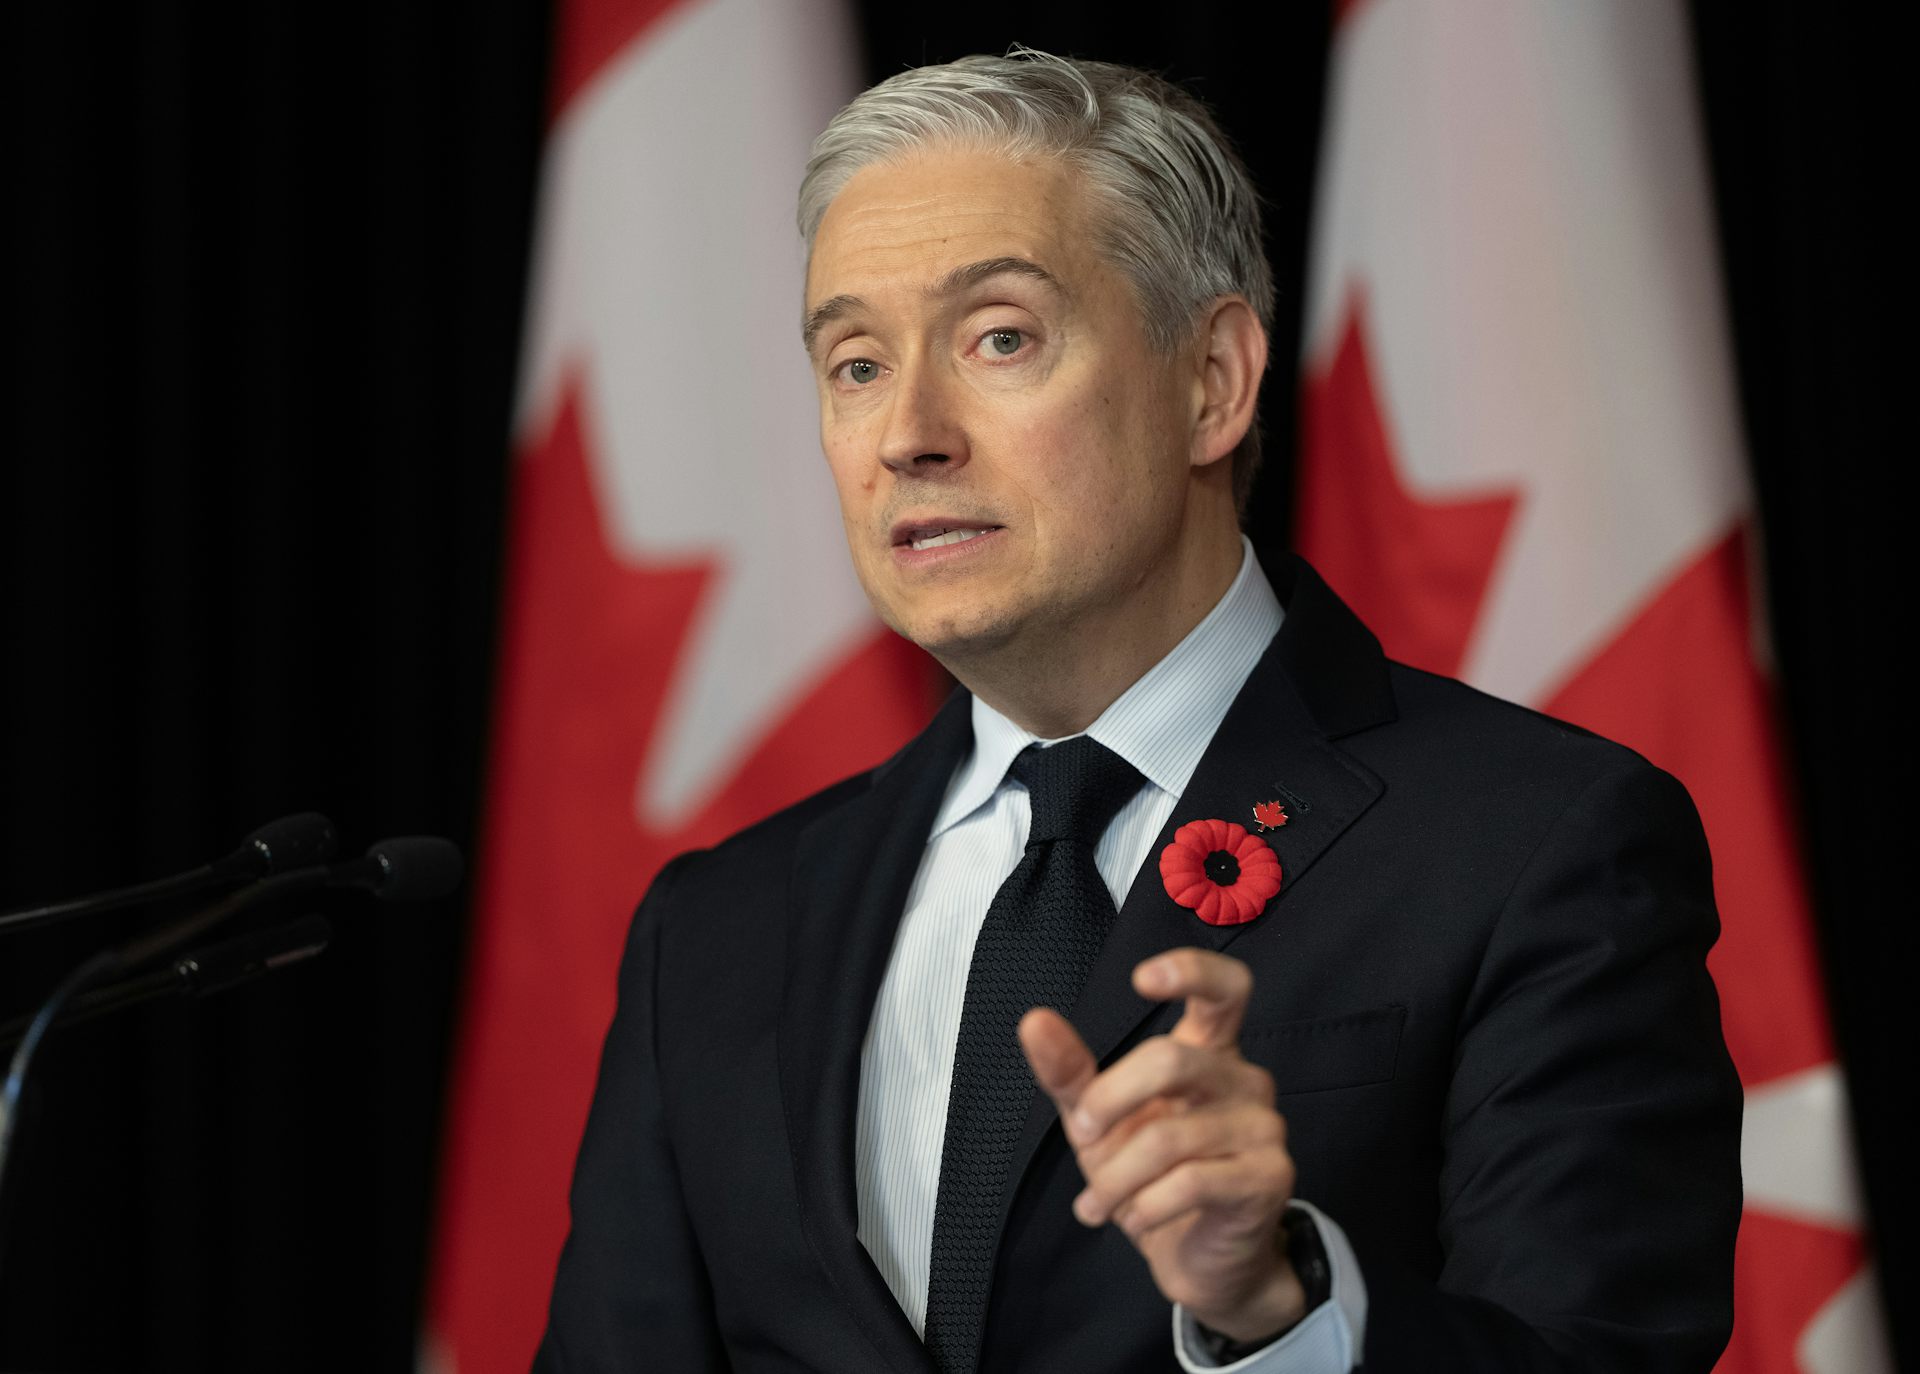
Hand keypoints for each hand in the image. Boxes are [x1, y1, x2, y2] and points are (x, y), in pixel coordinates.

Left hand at [1019, 948, 1306, 1343]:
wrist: (1196, 1258)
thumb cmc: (1149, 1175)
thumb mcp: (1098, 1120)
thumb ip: (1069, 1071)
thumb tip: (1034, 1020)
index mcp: (1209, 1050)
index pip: (1224, 988)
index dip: (1190, 971)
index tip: (1142, 978)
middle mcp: (1244, 1078)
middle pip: (1171, 1059)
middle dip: (1108, 1099)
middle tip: (1082, 1136)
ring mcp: (1264, 1125)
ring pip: (1170, 1137)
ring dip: (1117, 1178)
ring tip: (1097, 1204)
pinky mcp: (1270, 1176)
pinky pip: (1191, 1182)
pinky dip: (1146, 1207)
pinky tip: (1135, 1220)